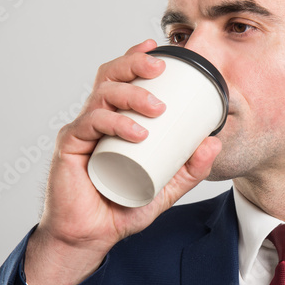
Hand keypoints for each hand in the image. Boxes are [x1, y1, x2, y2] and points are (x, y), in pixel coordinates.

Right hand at [25, 39, 221, 284]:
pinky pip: (91, 125)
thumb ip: (189, 169)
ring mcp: (82, 131)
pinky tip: (137, 132)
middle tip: (160, 68)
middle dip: (134, 63)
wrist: (92, 237)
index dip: (136, 56)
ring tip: (158, 107)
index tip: (159, 47)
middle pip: (110, 76)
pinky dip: (116, 124)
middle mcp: (95, 119)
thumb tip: (214, 142)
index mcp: (114, 120)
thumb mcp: (165, 188)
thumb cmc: (121, 208)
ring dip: (132, 94)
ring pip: (102, 95)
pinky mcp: (71, 147)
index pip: (122, 78)